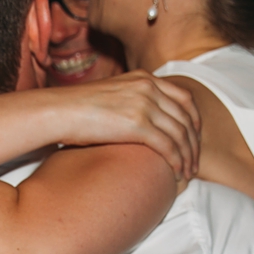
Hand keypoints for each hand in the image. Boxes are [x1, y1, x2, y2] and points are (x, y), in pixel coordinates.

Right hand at [47, 73, 200, 181]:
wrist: (58, 111)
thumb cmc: (76, 110)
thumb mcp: (110, 96)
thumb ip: (130, 102)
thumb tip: (136, 122)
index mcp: (144, 78)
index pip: (184, 98)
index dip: (195, 121)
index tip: (195, 140)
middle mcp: (148, 87)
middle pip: (186, 118)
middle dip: (194, 143)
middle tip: (195, 163)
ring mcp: (144, 104)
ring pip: (180, 134)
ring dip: (188, 156)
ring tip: (188, 173)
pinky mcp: (137, 124)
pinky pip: (168, 146)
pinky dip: (176, 162)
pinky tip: (177, 174)